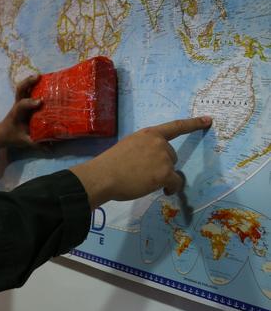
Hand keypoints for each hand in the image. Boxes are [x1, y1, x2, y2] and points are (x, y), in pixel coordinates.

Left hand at [0, 74, 41, 149]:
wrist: (2, 133)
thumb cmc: (12, 136)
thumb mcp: (24, 141)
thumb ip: (36, 144)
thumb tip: (50, 147)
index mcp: (17, 115)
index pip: (21, 106)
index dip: (30, 102)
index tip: (40, 102)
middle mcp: (18, 106)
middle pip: (19, 91)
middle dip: (28, 83)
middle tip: (38, 77)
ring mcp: (20, 102)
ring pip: (22, 88)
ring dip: (30, 80)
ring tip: (40, 75)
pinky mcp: (23, 102)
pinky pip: (26, 90)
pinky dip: (32, 84)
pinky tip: (42, 80)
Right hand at [70, 116, 212, 208]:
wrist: (103, 176)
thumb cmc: (110, 164)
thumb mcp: (128, 147)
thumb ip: (143, 148)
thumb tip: (151, 162)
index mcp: (148, 133)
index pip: (175, 126)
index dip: (193, 124)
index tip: (208, 120)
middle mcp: (159, 143)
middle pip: (171, 155)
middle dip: (162, 165)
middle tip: (143, 173)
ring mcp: (163, 157)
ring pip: (172, 169)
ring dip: (163, 176)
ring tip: (143, 181)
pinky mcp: (165, 173)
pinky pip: (176, 181)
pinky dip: (172, 187)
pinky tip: (165, 191)